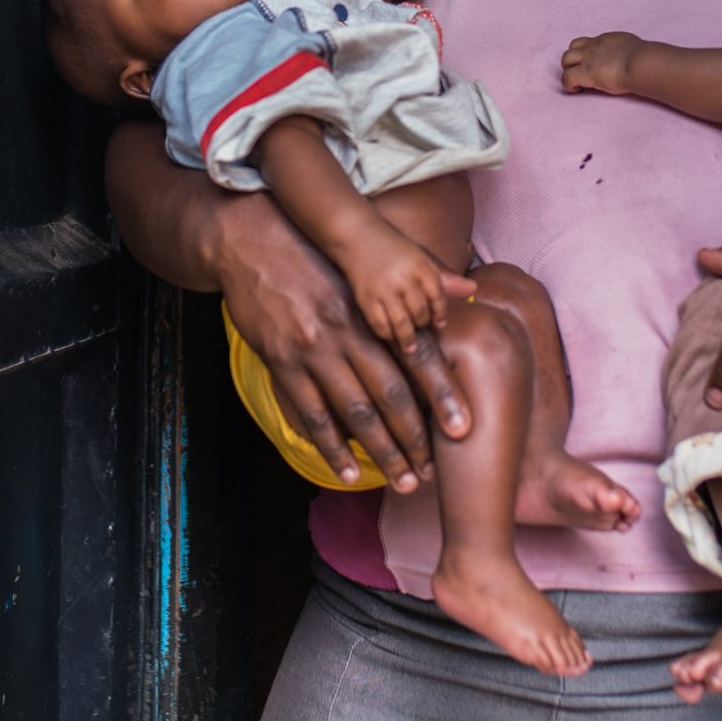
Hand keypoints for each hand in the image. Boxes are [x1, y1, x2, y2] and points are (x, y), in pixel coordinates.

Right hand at [206, 185, 474, 490]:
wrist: (250, 240)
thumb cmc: (315, 253)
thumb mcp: (365, 263)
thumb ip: (419, 281)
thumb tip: (471, 287)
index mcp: (372, 306)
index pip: (416, 356)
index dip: (442, 394)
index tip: (464, 428)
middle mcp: (346, 330)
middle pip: (390, 393)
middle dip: (415, 437)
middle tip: (435, 471)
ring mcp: (312, 348)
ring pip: (354, 411)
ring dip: (382, 451)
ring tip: (405, 481)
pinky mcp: (281, 361)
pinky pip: (310, 413)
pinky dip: (331, 448)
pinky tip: (349, 473)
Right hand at [340, 225, 463, 352]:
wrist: (357, 235)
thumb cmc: (394, 250)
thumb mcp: (421, 258)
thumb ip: (446, 277)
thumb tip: (473, 290)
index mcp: (421, 266)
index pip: (439, 298)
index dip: (440, 314)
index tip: (439, 323)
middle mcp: (404, 278)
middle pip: (420, 313)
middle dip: (422, 324)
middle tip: (421, 329)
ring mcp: (384, 289)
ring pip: (402, 324)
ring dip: (407, 338)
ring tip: (411, 346)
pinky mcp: (365, 298)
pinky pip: (380, 325)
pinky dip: (387, 334)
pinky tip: (391, 336)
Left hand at [562, 32, 644, 94]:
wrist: (638, 63)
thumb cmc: (643, 58)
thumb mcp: (633, 47)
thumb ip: (628, 50)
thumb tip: (634, 56)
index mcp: (606, 40)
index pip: (589, 42)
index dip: (587, 52)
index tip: (594, 63)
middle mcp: (593, 46)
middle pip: (573, 47)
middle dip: (574, 59)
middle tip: (582, 71)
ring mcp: (587, 58)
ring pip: (565, 59)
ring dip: (568, 69)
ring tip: (577, 80)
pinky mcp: (583, 72)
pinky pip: (566, 77)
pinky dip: (568, 84)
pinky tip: (576, 89)